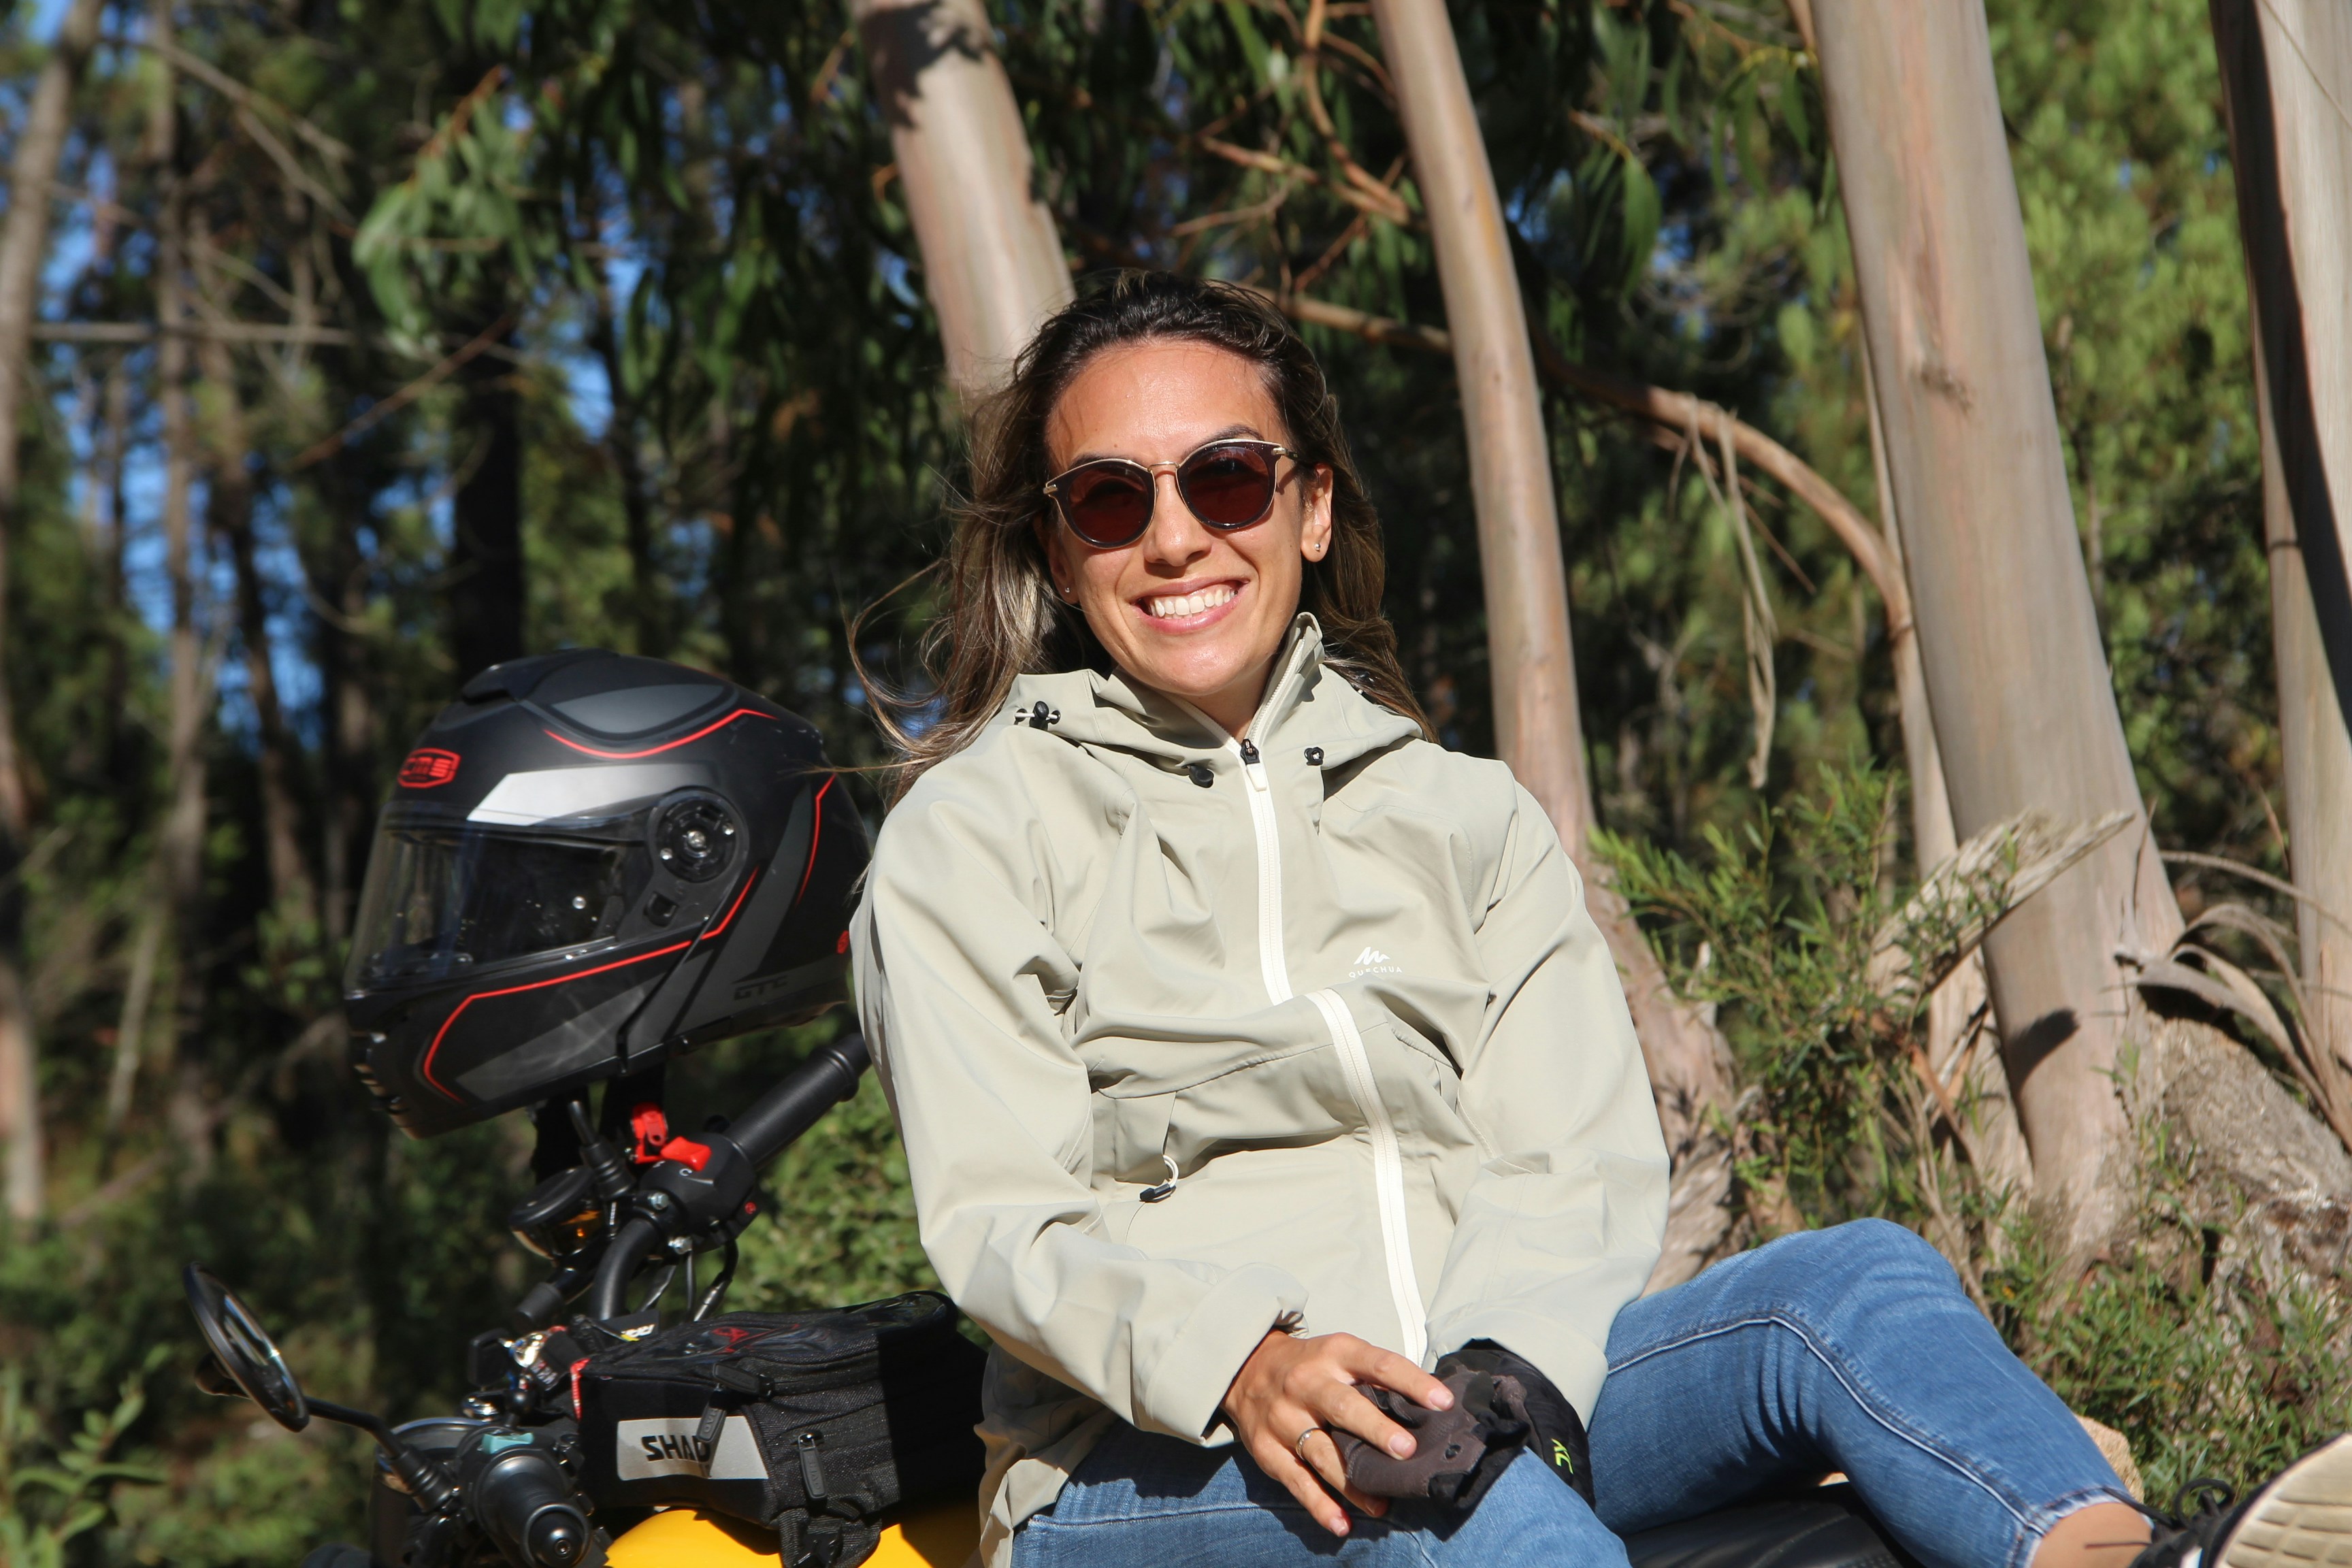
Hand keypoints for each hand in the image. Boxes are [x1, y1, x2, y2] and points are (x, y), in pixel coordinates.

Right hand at [1220, 1329, 1452, 1536]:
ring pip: (1321, 1452)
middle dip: (1375, 1429)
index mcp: (1333, 1355)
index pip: (1378, 1364)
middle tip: (1405, 1449)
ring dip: (1352, 1481)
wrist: (1246, 1368)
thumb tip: (1426, 1407)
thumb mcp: (1339, 1355)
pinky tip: (1342, 1524)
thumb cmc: (1311, 1366)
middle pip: (1343, 1406)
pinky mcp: (1268, 1450)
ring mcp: (1284, 1418)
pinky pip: (1296, 1481)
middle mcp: (1307, 1384)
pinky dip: (1319, 1505)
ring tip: (1382, 1504)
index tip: (1443, 1402)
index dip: (1412, 1382)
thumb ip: (1375, 1377)